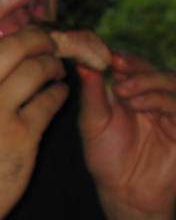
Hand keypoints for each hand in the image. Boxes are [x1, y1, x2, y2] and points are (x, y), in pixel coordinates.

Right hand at [0, 28, 67, 219]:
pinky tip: (60, 94)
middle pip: (12, 48)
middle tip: (51, 42)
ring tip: (57, 70)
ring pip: (35, 70)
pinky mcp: (20, 137)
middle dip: (38, 39)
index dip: (11, 44)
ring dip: (52, 66)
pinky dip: (59, 94)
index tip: (25, 45)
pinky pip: (49, 101)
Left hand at [78, 52, 175, 219]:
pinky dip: (163, 100)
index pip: (131, 66)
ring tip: (126, 93)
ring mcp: (169, 113)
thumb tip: (83, 64)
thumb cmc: (105, 157)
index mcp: (128, 93)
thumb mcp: (92, 122)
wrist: (125, 193)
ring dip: (148, 82)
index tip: (109, 56)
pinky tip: (142, 106)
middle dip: (137, 68)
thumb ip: (91, 94)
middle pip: (153, 70)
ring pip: (171, 83)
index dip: (122, 58)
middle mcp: (150, 99)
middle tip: (119, 71)